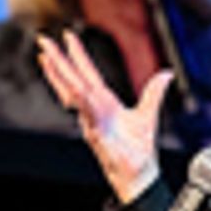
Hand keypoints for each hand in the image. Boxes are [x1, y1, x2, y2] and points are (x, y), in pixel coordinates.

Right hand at [38, 31, 172, 203]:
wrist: (138, 174)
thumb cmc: (138, 149)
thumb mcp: (148, 114)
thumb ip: (154, 93)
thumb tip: (167, 73)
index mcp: (104, 101)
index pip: (87, 73)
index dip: (77, 55)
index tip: (67, 36)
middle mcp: (94, 108)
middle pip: (72, 79)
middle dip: (58, 60)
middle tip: (43, 40)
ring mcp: (92, 120)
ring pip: (72, 94)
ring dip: (59, 77)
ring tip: (46, 58)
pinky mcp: (96, 134)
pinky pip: (87, 115)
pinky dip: (81, 103)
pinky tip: (73, 91)